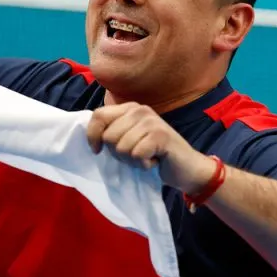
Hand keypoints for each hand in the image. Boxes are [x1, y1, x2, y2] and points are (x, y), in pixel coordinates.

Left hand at [87, 102, 216, 193]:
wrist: (186, 168)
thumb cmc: (153, 155)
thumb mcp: (129, 139)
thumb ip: (112, 132)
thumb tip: (90, 137)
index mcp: (129, 108)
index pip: (98, 116)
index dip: (92, 136)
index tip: (97, 151)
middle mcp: (140, 110)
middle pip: (108, 136)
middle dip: (118, 154)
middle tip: (136, 155)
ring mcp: (151, 121)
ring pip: (121, 148)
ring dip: (132, 161)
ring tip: (147, 157)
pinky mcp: (161, 136)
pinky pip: (136, 155)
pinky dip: (144, 164)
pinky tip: (155, 160)